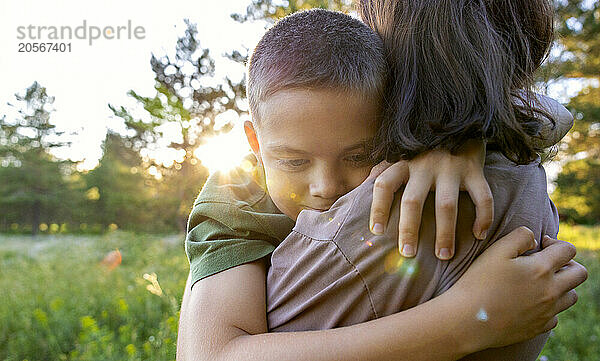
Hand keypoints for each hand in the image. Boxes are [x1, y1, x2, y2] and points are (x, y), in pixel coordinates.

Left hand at [368, 139, 492, 258]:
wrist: (460, 122)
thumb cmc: (424, 147)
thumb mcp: (402, 153)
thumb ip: (383, 169)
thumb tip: (360, 189)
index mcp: (403, 162)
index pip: (384, 184)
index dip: (377, 207)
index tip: (376, 231)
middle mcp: (424, 164)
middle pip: (412, 201)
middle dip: (409, 230)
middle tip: (407, 253)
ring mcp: (450, 167)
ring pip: (446, 206)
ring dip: (444, 234)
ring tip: (444, 256)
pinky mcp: (474, 169)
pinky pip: (482, 197)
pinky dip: (483, 217)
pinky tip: (479, 235)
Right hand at [449, 228, 587, 350]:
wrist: (468, 320)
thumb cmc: (479, 282)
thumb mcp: (495, 251)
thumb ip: (519, 237)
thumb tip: (535, 239)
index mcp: (541, 269)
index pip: (568, 250)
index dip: (556, 243)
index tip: (540, 245)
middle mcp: (551, 291)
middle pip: (580, 274)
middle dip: (568, 263)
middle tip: (547, 263)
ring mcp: (547, 312)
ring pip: (572, 296)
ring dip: (562, 286)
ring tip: (540, 282)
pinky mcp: (539, 327)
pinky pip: (555, 316)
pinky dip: (548, 307)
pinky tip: (530, 302)